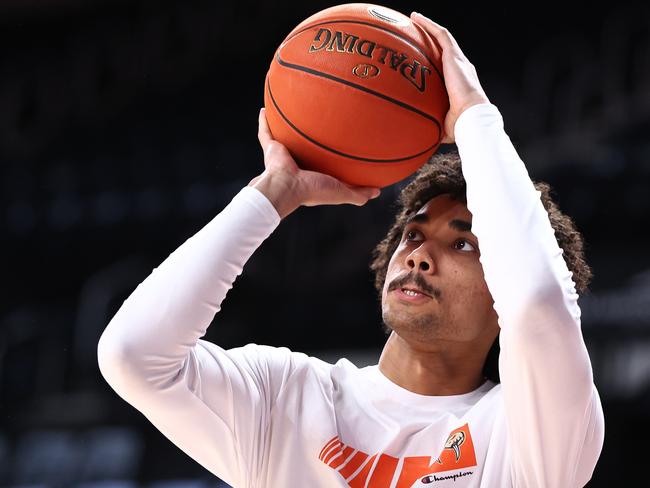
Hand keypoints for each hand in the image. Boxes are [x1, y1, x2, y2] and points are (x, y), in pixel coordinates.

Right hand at [249, 108, 380, 217]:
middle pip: (304, 147)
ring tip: (292, 110)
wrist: (286, 187)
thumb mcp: (341, 193)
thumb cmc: (312, 190)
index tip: (339, 144)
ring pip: (284, 137)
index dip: (330, 155)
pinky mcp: (272, 149)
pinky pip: (266, 132)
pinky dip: (263, 122)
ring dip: (286, 126)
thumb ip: (358, 193)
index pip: (323, 163)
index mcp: (312, 174)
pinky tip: (264, 109)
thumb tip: (377, 191)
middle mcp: (298, 163)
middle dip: (309, 137)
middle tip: (318, 120)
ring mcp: (284, 155)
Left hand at [411, 12, 489, 142]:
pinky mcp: (455, 56)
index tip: (423, 57)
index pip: (446, 67)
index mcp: (460, 84)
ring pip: (443, 37)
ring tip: (414, 20)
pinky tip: (416, 18)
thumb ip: (433, 127)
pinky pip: (441, 35)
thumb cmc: (460, 126)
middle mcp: (461, 68)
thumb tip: (421, 139)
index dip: (436, 59)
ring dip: (429, 27)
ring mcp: (459, 61)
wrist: (471, 118)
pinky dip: (429, 25)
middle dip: (431, 39)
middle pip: (445, 49)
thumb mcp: (443, 126)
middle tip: (416, 35)